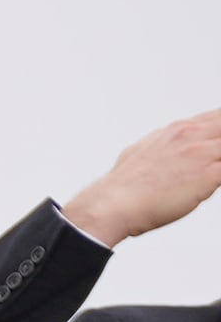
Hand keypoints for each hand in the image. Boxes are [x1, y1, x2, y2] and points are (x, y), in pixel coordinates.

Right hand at [61, 109, 220, 245]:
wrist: (112, 204)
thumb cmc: (123, 185)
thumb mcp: (142, 151)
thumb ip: (162, 145)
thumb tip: (166, 146)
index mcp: (178, 129)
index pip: (217, 117)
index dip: (219, 128)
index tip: (216, 142)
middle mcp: (191, 136)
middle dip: (220, 142)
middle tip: (212, 159)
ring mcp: (201, 154)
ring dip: (219, 159)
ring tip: (210, 168)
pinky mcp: (208, 175)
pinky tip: (211, 181)